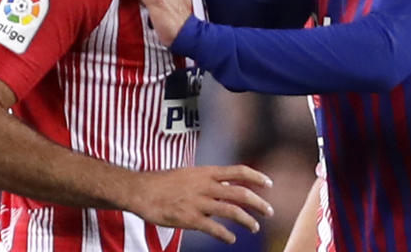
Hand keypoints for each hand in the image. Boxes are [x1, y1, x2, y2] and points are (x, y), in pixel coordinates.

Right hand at [126, 165, 273, 243]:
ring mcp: (199, 202)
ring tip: (255, 227)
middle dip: (259, 203)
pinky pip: (215, 228)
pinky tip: (231, 238)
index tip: (269, 184)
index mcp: (207, 172)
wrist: (141, 190)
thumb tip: (224, 187)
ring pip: (232, 211)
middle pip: (241, 193)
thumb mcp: (189, 174)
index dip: (256, 177)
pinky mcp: (190, 219)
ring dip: (248, 221)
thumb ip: (208, 181)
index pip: (239, 171)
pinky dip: (226, 235)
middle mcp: (206, 186)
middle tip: (269, 211)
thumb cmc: (164, 182)